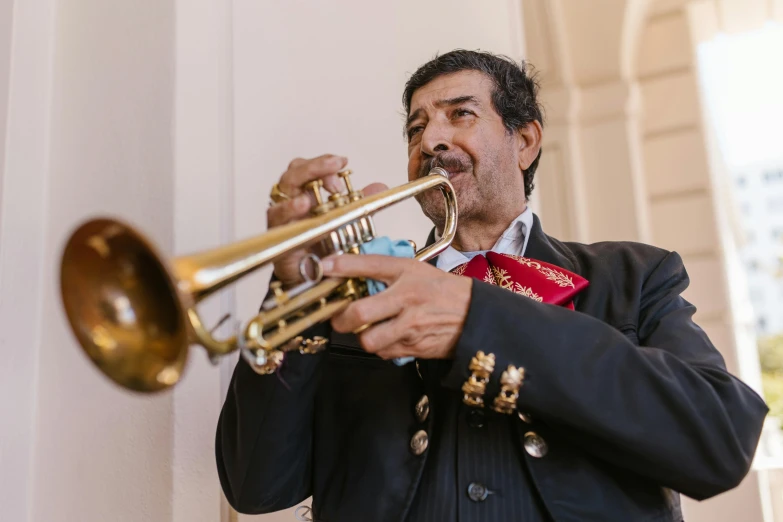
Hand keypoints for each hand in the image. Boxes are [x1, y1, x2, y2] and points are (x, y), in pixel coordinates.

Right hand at [268, 154, 386, 286]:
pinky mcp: (281, 242)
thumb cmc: (326, 246)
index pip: (305, 169)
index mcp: (304, 196)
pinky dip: (288, 212)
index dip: (322, 163)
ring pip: (279, 200)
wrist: (316, 277)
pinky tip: (302, 206)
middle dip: (312, 168)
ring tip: (310, 193)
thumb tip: (380, 186)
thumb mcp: (349, 220)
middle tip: (334, 166)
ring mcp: (284, 224)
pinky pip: (278, 226)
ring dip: (295, 193)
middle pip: (291, 177)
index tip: (342, 163)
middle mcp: (291, 206)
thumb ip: (362, 203)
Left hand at [322, 254, 472, 359]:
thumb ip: (385, 272)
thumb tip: (349, 273)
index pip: (368, 264)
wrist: (476, 315)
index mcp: (406, 272)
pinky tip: (389, 337)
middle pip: (359, 313)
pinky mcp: (414, 346)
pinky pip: (384, 352)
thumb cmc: (444, 291)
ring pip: (369, 339)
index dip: (341, 266)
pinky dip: (381, 347)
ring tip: (367, 330)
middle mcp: (406, 297)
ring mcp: (410, 325)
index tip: (323, 267)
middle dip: (341, 319)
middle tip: (340, 318)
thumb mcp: (417, 270)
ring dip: (362, 337)